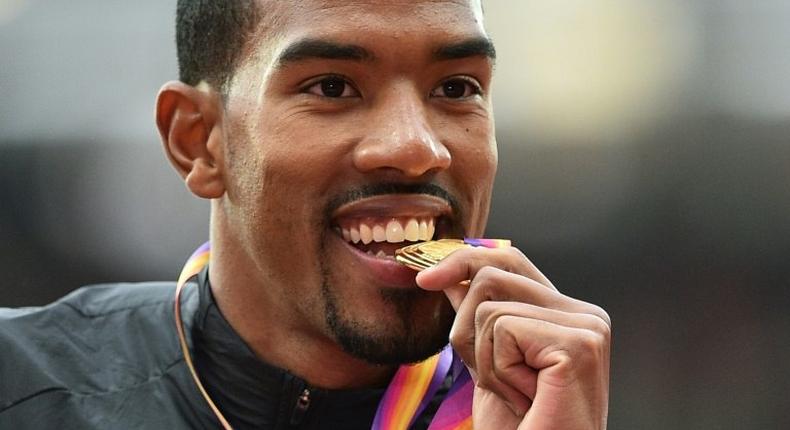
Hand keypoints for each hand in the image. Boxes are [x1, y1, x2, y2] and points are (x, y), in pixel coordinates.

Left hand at [416, 246, 610, 429]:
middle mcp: (585, 313)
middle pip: (491, 276)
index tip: (424, 279)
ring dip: (484, 361)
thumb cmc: (519, 428)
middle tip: (489, 381)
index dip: (462, 261)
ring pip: (489, 308)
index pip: (509, 262)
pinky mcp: (578, 344)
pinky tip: (526, 400)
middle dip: (467, 330)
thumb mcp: (488, 363)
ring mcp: (587, 326)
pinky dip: (498, 373)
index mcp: (568, 314)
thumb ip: (478, 317)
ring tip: (517, 395)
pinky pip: (503, 331)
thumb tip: (451, 275)